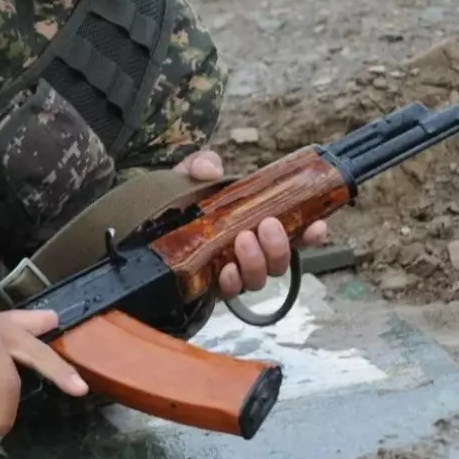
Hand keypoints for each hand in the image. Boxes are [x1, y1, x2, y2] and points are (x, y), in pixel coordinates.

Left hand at [173, 149, 328, 299]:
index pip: (295, 234)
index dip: (311, 234)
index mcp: (255, 225)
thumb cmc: (176, 206)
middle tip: (266, 226)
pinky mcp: (210, 289)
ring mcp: (232, 273)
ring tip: (243, 240)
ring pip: (259, 279)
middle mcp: (249, 254)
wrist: (141, 235)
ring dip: (257, 262)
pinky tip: (225, 270)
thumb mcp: (188, 177)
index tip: (317, 225)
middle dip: (279, 246)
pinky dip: (232, 282)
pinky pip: (230, 293)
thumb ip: (201, 165)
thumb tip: (211, 169)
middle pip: (280, 262)